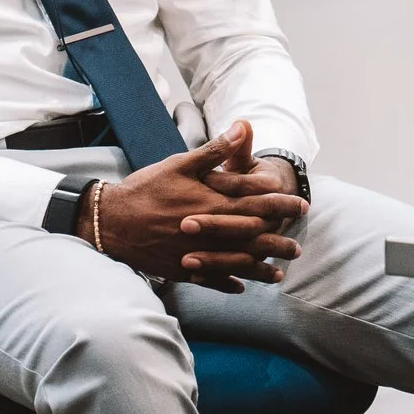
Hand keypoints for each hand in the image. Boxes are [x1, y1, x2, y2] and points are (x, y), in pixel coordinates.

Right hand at [86, 120, 304, 292]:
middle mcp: (212, 232)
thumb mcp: (180, 163)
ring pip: (237, 263)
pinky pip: (212, 279)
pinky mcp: (184, 269)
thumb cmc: (146, 189)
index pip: (257, 203)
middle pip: (254, 238)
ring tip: (279, 273)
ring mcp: (199, 253)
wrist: (112, 222)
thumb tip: (244, 127)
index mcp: (214, 204)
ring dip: (260, 268)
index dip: (281, 204)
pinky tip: (241, 287)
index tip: (301, 206)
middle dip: (278, 241)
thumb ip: (215, 150)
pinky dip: (228, 282)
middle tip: (298, 246)